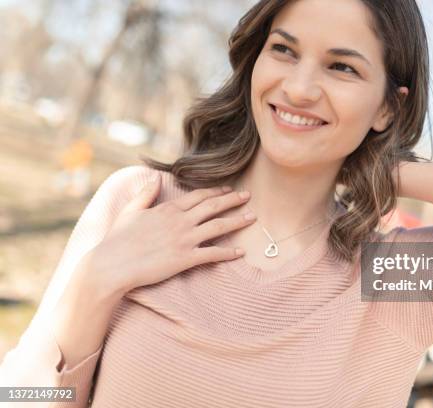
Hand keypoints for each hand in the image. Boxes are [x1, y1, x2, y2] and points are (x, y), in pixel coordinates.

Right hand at [88, 174, 255, 293]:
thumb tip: (154, 178)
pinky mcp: (184, 259)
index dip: (216, 192)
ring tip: (251, 218)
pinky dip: (228, 253)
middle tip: (248, 196)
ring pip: (218, 227)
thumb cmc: (118, 240)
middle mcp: (180, 221)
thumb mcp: (130, 211)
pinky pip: (212, 254)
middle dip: (233, 200)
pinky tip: (240, 252)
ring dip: (237, 221)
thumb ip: (145, 194)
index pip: (198, 196)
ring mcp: (184, 240)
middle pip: (213, 206)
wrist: (112, 265)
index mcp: (168, 209)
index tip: (228, 190)